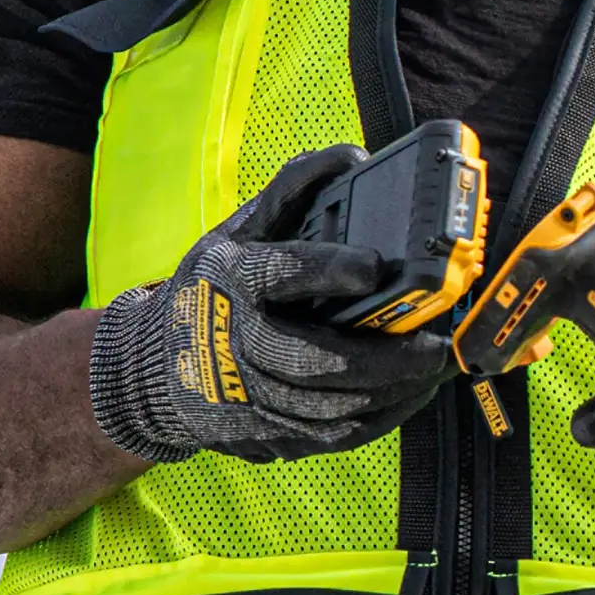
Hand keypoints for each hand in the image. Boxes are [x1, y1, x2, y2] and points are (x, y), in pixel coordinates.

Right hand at [89, 144, 453, 462]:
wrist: (157, 365)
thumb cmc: (215, 284)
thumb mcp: (242, 228)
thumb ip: (295, 189)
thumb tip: (354, 158)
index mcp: (234, 278)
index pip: (281, 272)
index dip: (328, 268)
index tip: (375, 266)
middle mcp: (237, 341)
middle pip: (313, 358)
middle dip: (381, 356)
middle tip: (435, 343)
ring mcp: (249, 397)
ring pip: (328, 406)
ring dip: (391, 391)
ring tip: (437, 369)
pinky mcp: (266, 434)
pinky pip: (330, 436)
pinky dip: (378, 419)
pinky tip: (413, 396)